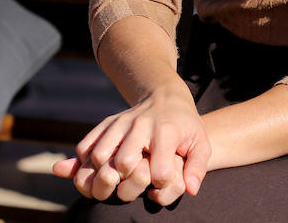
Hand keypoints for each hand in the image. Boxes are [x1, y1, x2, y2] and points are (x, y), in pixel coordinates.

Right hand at [52, 84, 210, 205]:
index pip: (159, 171)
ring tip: (117, 179)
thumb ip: (198, 167)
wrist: (166, 96)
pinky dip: (86, 162)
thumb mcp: (200, 143)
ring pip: (100, 155)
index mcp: (166, 131)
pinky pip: (86, 145)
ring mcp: (120, 122)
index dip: (161, 185)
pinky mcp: (107, 123)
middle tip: (136, 180)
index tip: (162, 181)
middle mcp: (140, 125)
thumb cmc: (185, 126)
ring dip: (105, 173)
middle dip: (129, 181)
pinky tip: (100, 169)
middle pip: (124, 163)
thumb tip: (190, 190)